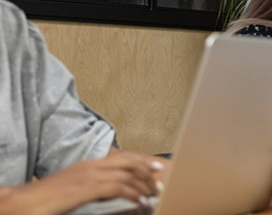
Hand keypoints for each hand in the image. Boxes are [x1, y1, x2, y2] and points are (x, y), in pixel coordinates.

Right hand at [9, 151, 161, 214]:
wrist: (23, 203)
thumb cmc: (47, 199)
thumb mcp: (75, 189)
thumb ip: (93, 187)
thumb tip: (110, 192)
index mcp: (89, 164)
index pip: (122, 156)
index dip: (142, 160)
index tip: (155, 166)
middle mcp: (92, 165)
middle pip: (129, 161)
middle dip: (147, 170)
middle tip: (160, 180)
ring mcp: (89, 175)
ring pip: (127, 174)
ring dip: (144, 185)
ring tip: (153, 195)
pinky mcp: (87, 188)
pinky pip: (118, 188)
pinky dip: (133, 194)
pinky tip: (141, 202)